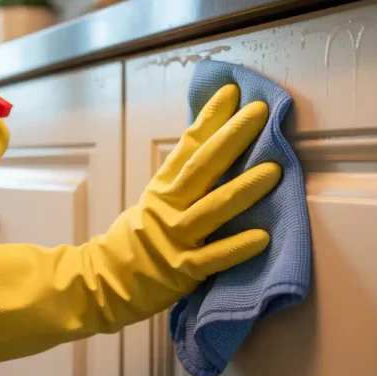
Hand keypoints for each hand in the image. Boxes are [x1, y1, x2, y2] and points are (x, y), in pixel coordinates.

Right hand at [0, 84, 282, 371]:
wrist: (101, 283)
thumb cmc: (134, 242)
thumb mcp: (153, 204)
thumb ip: (181, 182)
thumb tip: (212, 151)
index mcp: (163, 189)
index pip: (188, 147)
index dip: (209, 118)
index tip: (231, 92)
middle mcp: (168, 207)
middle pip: (203, 167)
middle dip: (231, 137)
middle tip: (260, 112)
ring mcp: (174, 238)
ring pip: (212, 208)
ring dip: (244, 188)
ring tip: (275, 170)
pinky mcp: (181, 270)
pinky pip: (213, 258)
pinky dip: (237, 248)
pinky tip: (263, 238)